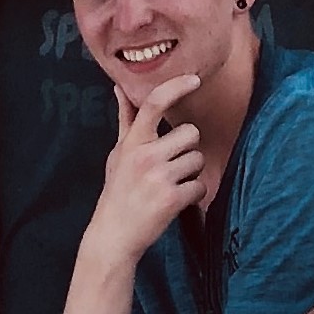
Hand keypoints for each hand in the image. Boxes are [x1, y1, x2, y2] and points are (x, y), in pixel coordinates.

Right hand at [87, 71, 207, 262]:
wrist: (113, 235)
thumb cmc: (118, 191)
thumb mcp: (118, 153)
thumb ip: (126, 120)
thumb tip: (120, 87)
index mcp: (132, 142)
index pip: (153, 104)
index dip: (176, 87)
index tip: (194, 79)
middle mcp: (145, 155)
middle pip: (190, 133)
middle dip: (188, 149)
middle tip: (171, 166)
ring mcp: (158, 177)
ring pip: (198, 160)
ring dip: (191, 173)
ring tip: (170, 185)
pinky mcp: (171, 199)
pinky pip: (200, 186)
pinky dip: (193, 195)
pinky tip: (176, 201)